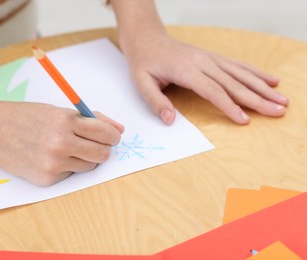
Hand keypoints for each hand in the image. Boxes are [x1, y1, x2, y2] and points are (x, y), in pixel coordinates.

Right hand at [0, 102, 123, 185]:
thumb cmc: (27, 116)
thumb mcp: (60, 111)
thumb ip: (92, 119)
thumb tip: (120, 129)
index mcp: (66, 121)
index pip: (106, 133)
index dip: (113, 136)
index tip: (112, 136)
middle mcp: (61, 144)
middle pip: (102, 155)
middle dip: (103, 149)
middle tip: (93, 144)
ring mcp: (53, 164)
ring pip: (89, 167)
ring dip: (85, 158)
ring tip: (68, 148)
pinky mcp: (47, 179)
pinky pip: (71, 175)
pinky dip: (68, 167)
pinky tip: (51, 157)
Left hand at [123, 34, 288, 124]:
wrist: (147, 39)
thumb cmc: (144, 62)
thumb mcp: (141, 83)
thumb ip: (155, 101)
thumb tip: (170, 120)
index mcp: (186, 71)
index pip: (212, 91)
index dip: (229, 106)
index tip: (245, 119)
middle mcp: (203, 62)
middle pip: (234, 83)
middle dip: (257, 98)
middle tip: (278, 111)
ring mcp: (210, 58)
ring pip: (241, 73)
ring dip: (263, 86)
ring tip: (282, 99)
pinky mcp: (213, 57)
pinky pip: (238, 65)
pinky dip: (256, 73)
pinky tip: (271, 80)